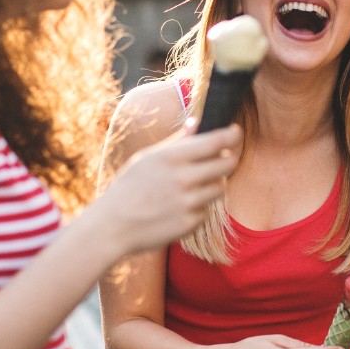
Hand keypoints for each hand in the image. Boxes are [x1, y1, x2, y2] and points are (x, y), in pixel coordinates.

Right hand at [92, 122, 240, 255]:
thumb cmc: (129, 187)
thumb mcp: (148, 158)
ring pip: (220, 188)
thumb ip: (177, 141)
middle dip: (229, 160)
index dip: (232, 135)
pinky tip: (178, 208)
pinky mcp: (191, 223)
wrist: (113, 226)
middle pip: (227, 164)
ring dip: (213, 185)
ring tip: (191, 187)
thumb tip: (196, 122)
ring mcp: (189, 203)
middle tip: (223, 160)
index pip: (216, 141)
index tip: (236, 132)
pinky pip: (206, 210)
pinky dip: (198, 207)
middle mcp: (184, 179)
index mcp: (172, 157)